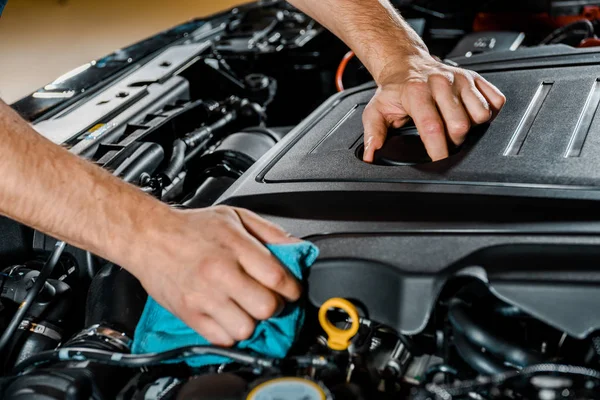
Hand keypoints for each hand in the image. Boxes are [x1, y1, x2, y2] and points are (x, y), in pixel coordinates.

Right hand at [131, 205, 300, 345]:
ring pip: (246, 328)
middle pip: (266, 307)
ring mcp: (203, 297)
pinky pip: (222, 338)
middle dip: (275, 306)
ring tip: (247, 308)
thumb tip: (297, 249)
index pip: (278, 278)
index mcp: (234, 247)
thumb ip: (269, 232)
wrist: (148, 236)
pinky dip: (230, 332)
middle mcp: (219, 273)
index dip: (292, 288)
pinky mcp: (189, 314)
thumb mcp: (235, 216)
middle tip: (269, 298)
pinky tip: (229, 316)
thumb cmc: (192, 227)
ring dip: (252, 321)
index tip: (291, 290)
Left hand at [362, 51, 505, 161]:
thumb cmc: (395, 90)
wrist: (407, 63)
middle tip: (443, 140)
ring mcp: (461, 79)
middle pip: (460, 125)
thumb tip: (372, 154)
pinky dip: (488, 113)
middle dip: (454, 141)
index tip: (439, 161)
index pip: (433, 126)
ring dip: (471, 127)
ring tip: (454, 125)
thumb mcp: (377, 110)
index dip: (439, 149)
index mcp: (416, 91)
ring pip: (481, 115)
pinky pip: (496, 101)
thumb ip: (373, 134)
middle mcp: (441, 82)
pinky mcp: (476, 77)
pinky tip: (470, 114)